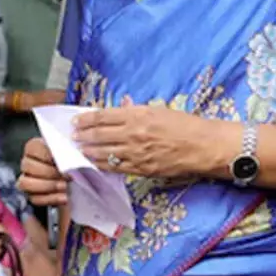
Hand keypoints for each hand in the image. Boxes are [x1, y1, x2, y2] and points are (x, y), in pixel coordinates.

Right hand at [18, 137, 68, 206]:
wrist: (75, 179)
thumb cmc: (71, 162)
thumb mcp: (72, 153)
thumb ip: (72, 150)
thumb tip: (77, 153)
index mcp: (34, 147)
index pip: (32, 147)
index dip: (46, 154)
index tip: (61, 159)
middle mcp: (27, 163)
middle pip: (28, 166)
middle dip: (49, 172)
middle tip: (67, 175)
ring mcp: (26, 180)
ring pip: (26, 183)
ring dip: (48, 185)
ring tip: (65, 186)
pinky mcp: (31, 195)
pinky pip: (35, 199)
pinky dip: (51, 198)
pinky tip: (64, 197)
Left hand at [75, 105, 220, 179]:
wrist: (203, 146)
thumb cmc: (185, 125)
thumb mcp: (159, 110)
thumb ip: (136, 110)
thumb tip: (121, 106)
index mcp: (137, 114)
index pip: (103, 116)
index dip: (86, 119)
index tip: (76, 121)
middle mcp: (133, 133)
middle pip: (99, 134)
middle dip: (82, 135)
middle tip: (73, 136)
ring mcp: (135, 153)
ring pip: (103, 152)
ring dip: (88, 151)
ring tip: (78, 149)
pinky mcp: (141, 168)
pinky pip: (115, 167)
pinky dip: (101, 165)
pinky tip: (94, 163)